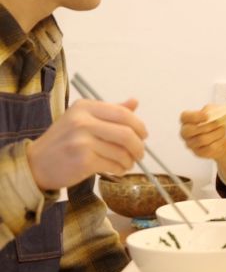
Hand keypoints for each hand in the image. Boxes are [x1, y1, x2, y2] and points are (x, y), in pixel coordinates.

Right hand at [26, 98, 146, 190]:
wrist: (35, 164)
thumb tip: (135, 102)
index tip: (143, 135)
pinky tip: (117, 170)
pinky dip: (119, 169)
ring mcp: (82, 140)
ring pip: (121, 151)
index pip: (123, 113)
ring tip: (127, 164)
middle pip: (126, 133)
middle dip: (138, 146)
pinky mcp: (83, 160)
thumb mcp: (83, 119)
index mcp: (85, 107)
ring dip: (129, 161)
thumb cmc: (63, 141)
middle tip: (140, 154)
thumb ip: (110, 111)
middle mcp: (82, 121)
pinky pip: (112, 164)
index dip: (139, 126)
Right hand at [179, 107, 225, 160]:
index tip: (207, 116)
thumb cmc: (214, 123)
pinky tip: (222, 138)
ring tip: (223, 130)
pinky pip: (209, 148)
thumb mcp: (213, 112)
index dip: (195, 116)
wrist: (220, 138)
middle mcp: (185, 133)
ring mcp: (190, 144)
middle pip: (190, 130)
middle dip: (207, 126)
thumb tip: (213, 114)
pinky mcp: (198, 153)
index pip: (184, 117)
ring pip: (202, 139)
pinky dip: (218, 142)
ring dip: (216, 133)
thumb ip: (212, 110)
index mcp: (186, 120)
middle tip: (219, 123)